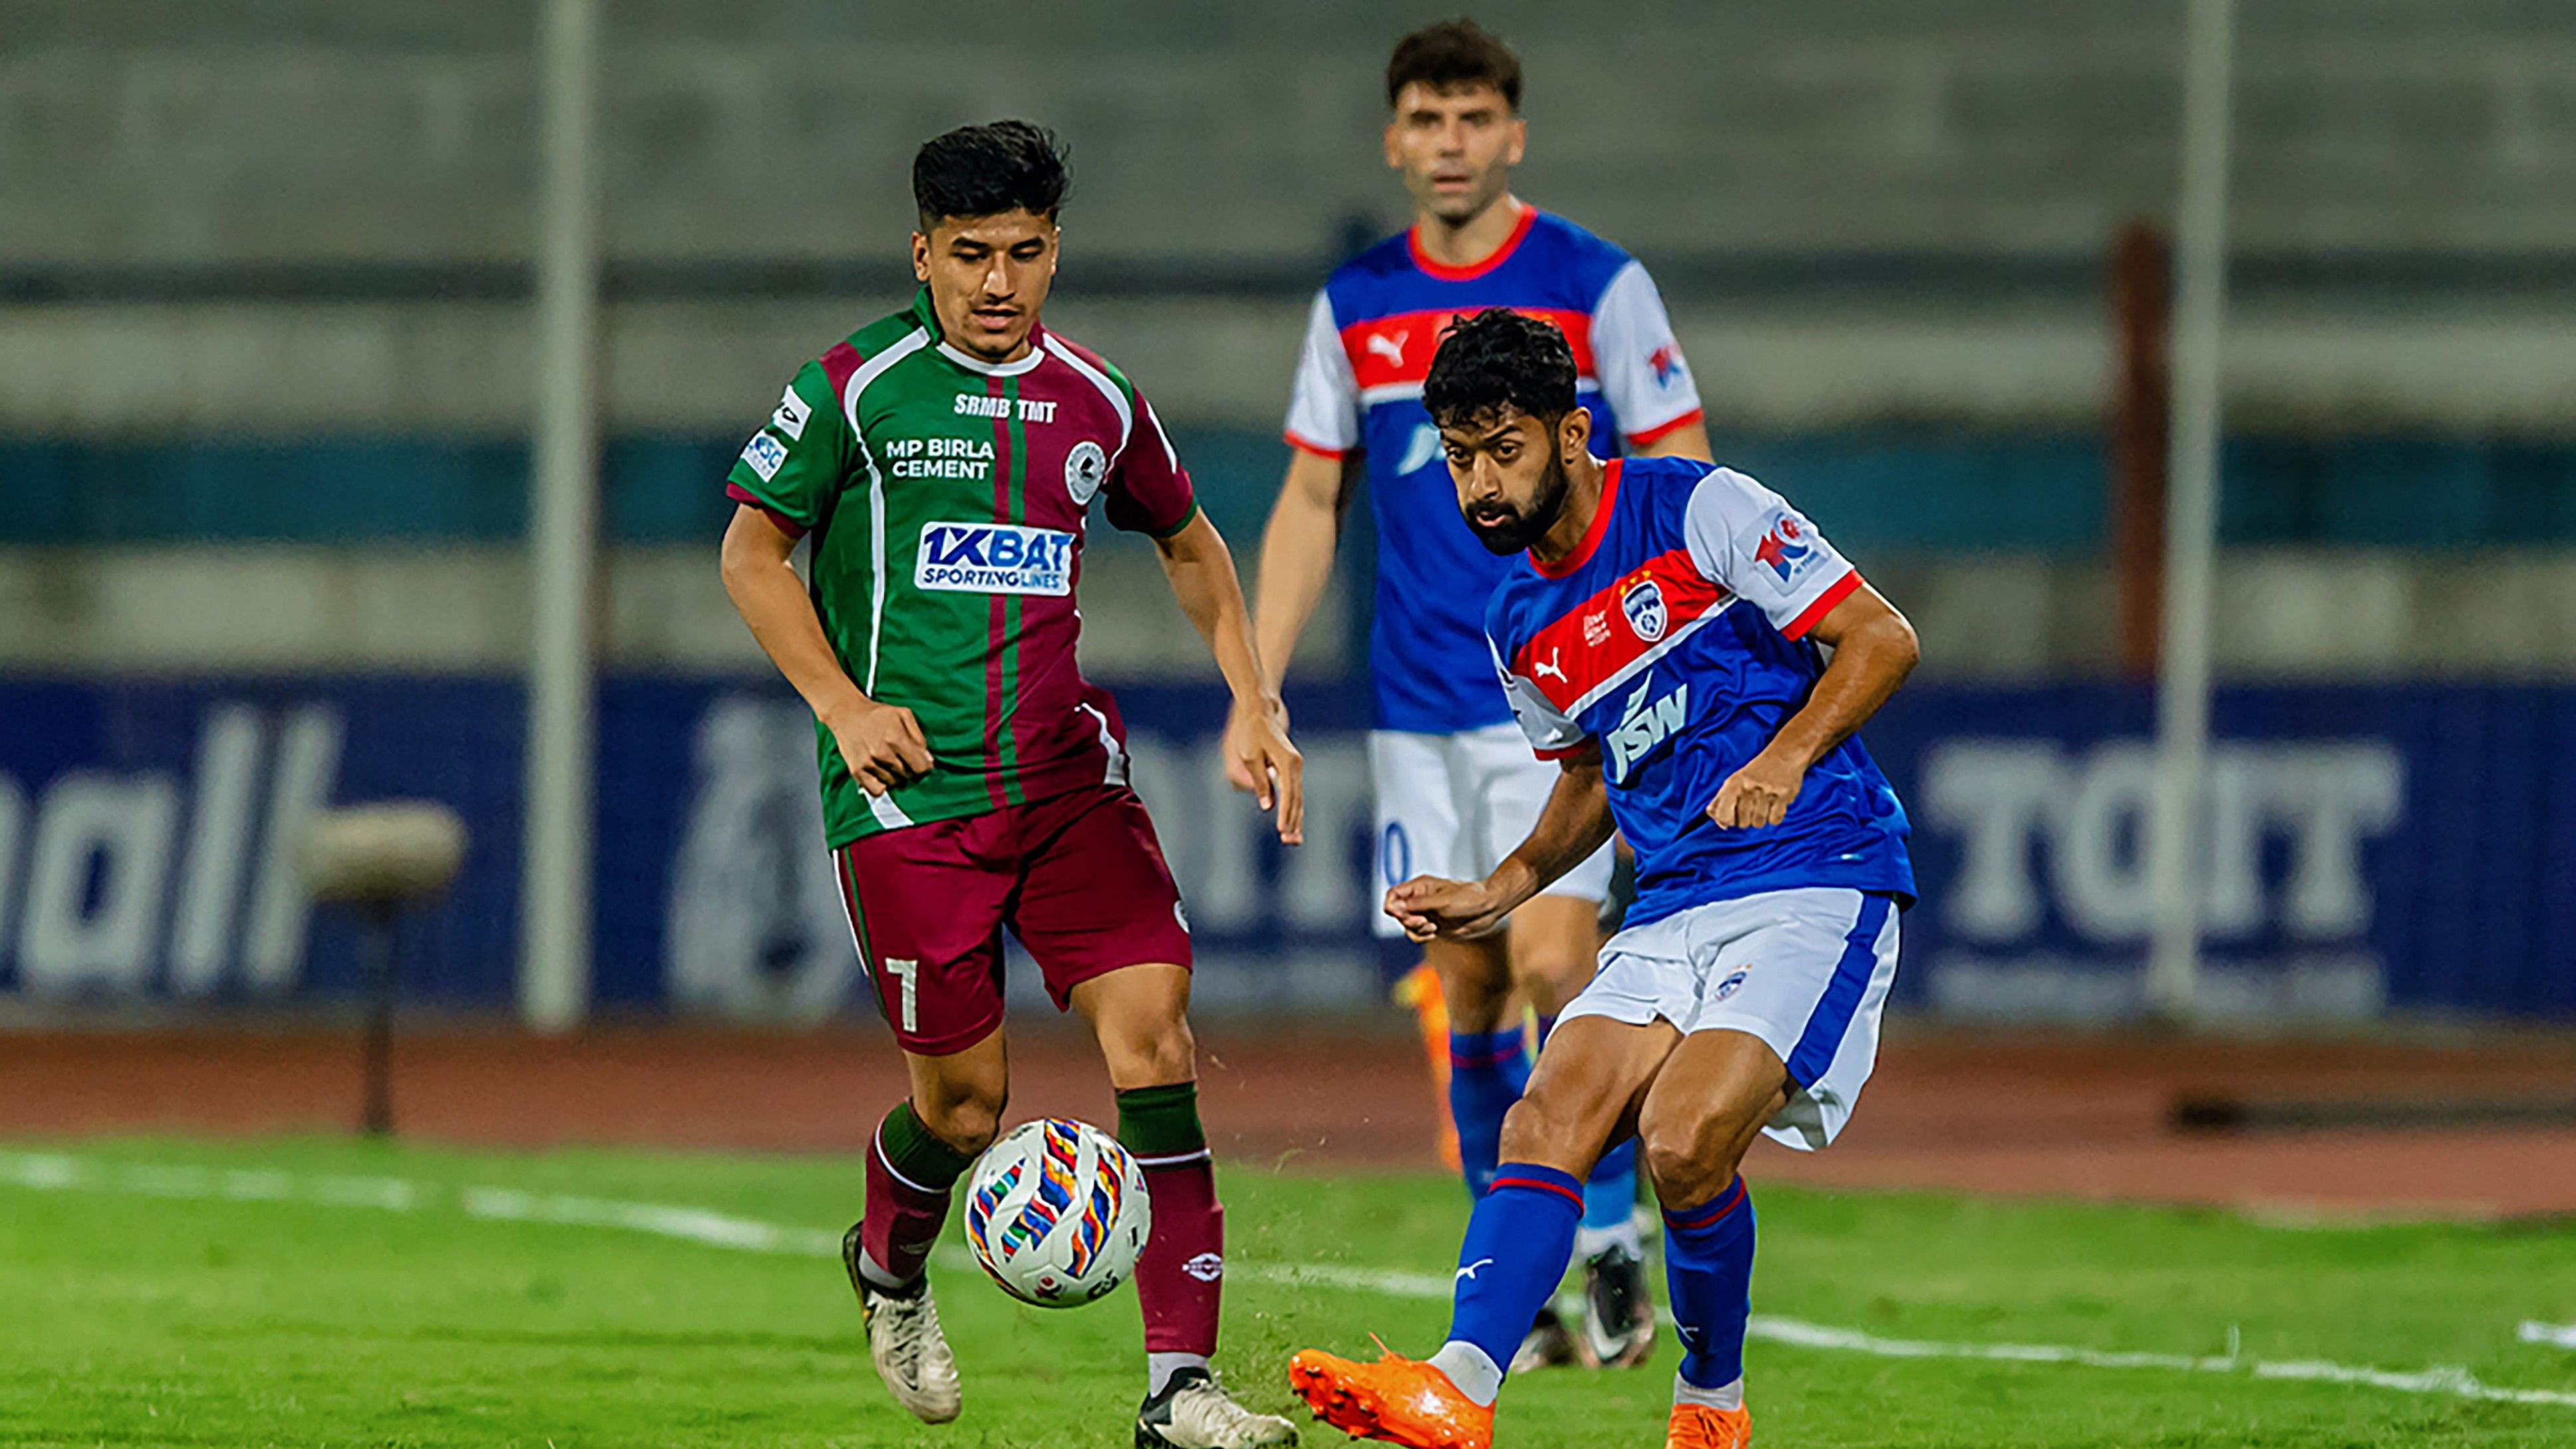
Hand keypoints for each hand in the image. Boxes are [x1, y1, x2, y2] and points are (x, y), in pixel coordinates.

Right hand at [826, 697, 933, 796]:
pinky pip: (877, 790)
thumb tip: (929, 761)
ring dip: (894, 775)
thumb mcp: (903, 715)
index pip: (920, 767)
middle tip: (901, 757)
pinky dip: (881, 784)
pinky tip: (880, 772)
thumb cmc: (877, 714)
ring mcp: (868, 763)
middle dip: (909, 768)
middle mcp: (881, 752)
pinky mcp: (856, 771)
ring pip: (893, 782)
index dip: (924, 766)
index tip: (921, 762)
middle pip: (907, 775)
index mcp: (895, 738)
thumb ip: (918, 737)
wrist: (847, 714)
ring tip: (887, 760)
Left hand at [1222, 693, 1303, 843]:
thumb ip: (1260, 782)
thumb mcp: (1251, 757)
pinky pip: (1293, 791)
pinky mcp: (1290, 768)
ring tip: (1294, 839)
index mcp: (1287, 762)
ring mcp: (1295, 766)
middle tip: (1291, 841)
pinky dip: (1292, 807)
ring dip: (1295, 817)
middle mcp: (1295, 765)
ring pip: (1297, 797)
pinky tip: (1292, 821)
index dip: (1285, 813)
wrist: (1261, 712)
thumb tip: (1268, 805)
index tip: (1282, 829)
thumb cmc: (1252, 733)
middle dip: (1293, 821)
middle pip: (1296, 798)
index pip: (1289, 793)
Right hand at [1383, 875, 1510, 942]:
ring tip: (1432, 927)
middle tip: (1424, 921)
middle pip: (1397, 912)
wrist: (1487, 909)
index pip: (1394, 894)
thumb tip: (1392, 906)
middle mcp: (1420, 899)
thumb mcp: (1441, 901)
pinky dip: (1422, 936)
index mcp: (1420, 887)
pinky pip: (1416, 934)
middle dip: (1407, 920)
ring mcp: (1426, 913)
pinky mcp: (1432, 926)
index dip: (1392, 905)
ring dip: (1415, 930)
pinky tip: (1435, 932)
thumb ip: (1416, 904)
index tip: (1399, 914)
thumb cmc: (1468, 898)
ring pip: (1406, 926)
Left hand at [1707, 746, 1804, 828]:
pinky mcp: (1783, 795)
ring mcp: (1766, 791)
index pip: (1722, 815)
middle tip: (1752, 807)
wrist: (1784, 755)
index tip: (1733, 816)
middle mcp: (1748, 787)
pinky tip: (1775, 805)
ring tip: (1764, 805)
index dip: (1727, 821)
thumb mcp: (1733, 781)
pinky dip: (1775, 816)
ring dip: (1761, 818)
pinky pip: (1774, 820)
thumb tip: (1721, 825)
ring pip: (1758, 823)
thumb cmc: (1755, 773)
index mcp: (1733, 784)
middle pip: (1742, 823)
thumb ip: (1720, 802)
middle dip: (1747, 819)